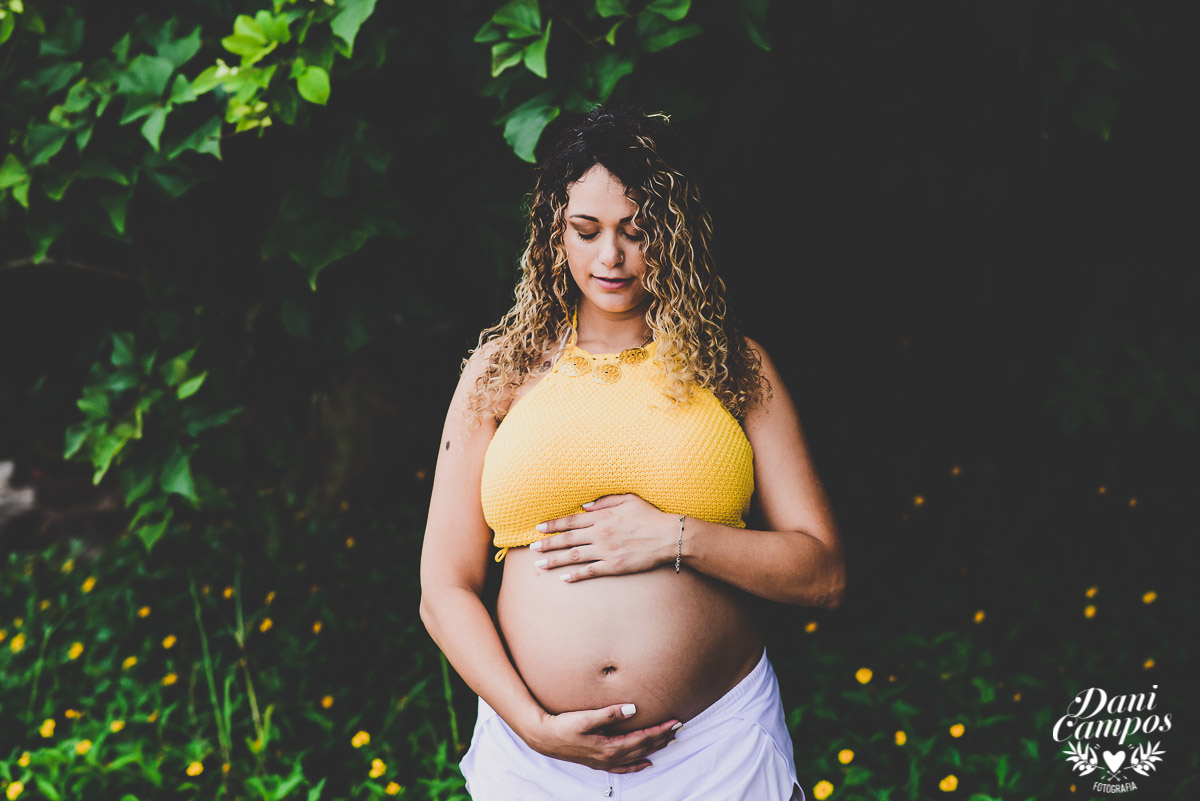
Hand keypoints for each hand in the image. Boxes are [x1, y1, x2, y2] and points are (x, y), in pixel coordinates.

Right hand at [522, 703, 681, 772]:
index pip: (643, 738)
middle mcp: (611, 757)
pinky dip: (637, 766)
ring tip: (669, 741)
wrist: (544, 739)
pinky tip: (646, 764)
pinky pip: (624, 768)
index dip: (660, 730)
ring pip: (637, 757)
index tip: (675, 721)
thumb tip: (633, 709)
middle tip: (679, 728)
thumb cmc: (563, 726)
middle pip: (643, 748)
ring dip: (654, 748)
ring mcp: (605, 762)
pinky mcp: (598, 762)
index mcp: (610, 747)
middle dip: (662, 738)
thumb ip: (610, 713)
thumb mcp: (585, 717)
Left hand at [531, 493, 675, 581]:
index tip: (539, 528)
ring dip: (555, 560)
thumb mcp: (628, 499)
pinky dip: (576, 575)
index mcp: (602, 517)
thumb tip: (585, 507)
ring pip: (574, 556)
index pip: (571, 521)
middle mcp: (600, 534)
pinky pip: (591, 571)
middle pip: (567, 539)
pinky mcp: (614, 566)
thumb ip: (604, 501)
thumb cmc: (649, 516)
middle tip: (532, 548)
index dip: (553, 525)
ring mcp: (606, 551)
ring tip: (540, 564)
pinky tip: (564, 578)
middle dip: (548, 544)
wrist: (668, 536)